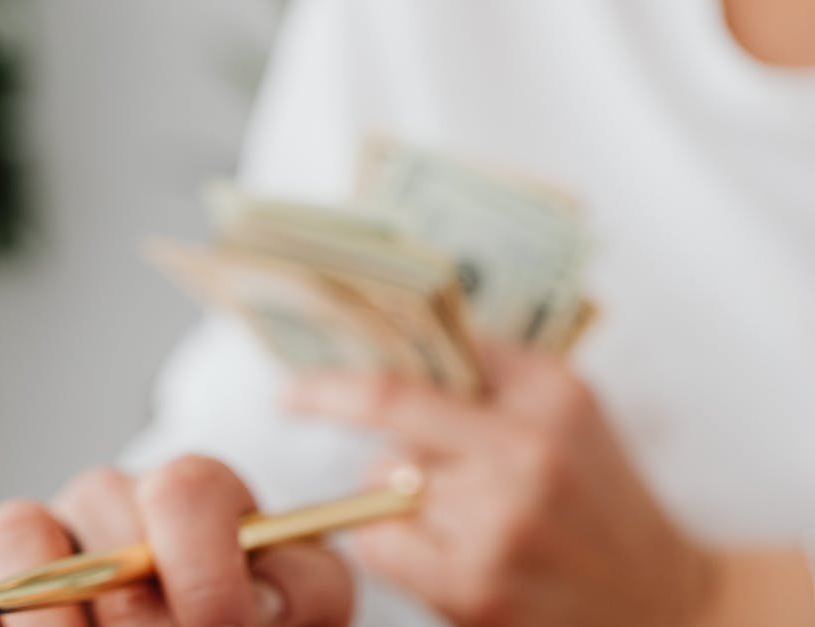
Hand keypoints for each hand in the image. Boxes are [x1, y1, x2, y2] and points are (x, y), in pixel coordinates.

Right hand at [0, 455, 353, 626]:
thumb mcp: (301, 607)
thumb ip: (300, 590)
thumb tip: (253, 601)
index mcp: (196, 502)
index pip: (186, 487)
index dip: (203, 562)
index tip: (224, 624)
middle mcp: (111, 511)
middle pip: (98, 499)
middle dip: (128, 597)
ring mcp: (36, 552)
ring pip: (12, 528)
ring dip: (44, 603)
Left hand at [288, 346, 711, 625]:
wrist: (663, 603)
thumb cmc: (598, 498)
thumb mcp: (566, 409)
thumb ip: (489, 367)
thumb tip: (389, 333)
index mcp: (550, 395)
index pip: (411, 373)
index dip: (333, 384)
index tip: (289, 391)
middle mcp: (527, 452)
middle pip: (388, 428)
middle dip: (383, 445)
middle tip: (409, 462)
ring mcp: (501, 523)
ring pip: (380, 488)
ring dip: (402, 501)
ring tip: (471, 524)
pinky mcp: (477, 588)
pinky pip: (381, 545)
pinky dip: (395, 547)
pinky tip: (450, 558)